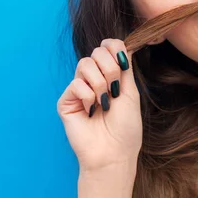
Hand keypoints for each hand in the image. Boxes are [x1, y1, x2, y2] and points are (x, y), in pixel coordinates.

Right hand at [57, 39, 141, 172]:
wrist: (114, 152)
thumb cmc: (125, 127)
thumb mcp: (130, 92)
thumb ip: (125, 68)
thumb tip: (124, 45)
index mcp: (111, 76)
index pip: (108, 47)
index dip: (114, 47)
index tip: (122, 61)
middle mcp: (94, 80)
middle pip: (97, 52)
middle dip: (110, 68)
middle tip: (114, 90)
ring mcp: (79, 90)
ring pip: (85, 64)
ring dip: (100, 83)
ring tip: (104, 103)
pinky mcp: (66, 101)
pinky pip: (76, 84)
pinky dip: (88, 97)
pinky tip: (91, 111)